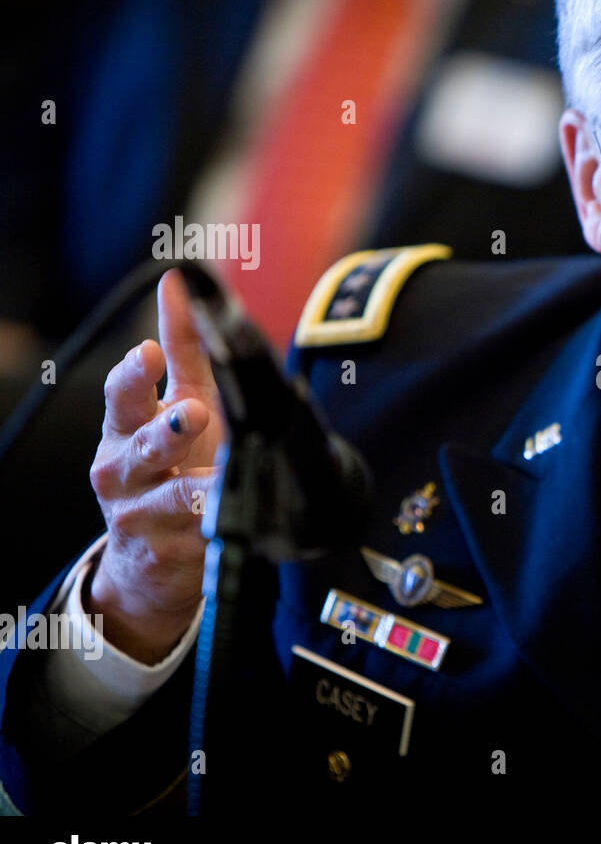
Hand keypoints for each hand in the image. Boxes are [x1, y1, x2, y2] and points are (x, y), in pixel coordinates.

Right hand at [86, 269, 226, 663]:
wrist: (151, 562)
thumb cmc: (170, 467)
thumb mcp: (174, 404)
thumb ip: (181, 347)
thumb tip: (178, 281)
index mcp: (123, 429)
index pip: (121, 396)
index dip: (134, 376)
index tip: (150, 354)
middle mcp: (123, 473)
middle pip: (142, 447)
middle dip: (168, 431)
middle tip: (194, 413)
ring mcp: (142, 517)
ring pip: (172, 499)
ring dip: (199, 487)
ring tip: (222, 480)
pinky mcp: (169, 555)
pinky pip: (201, 539)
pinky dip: (220, 529)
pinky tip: (236, 522)